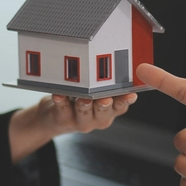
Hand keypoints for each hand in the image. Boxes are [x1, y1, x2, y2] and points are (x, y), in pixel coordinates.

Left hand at [9, 93, 136, 163]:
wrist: (55, 118)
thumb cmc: (80, 100)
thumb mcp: (96, 94)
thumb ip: (105, 85)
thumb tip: (112, 64)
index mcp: (110, 110)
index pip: (121, 106)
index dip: (126, 101)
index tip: (130, 95)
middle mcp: (98, 118)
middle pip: (104, 112)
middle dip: (104, 105)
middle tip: (105, 99)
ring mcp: (81, 121)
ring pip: (84, 113)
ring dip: (84, 105)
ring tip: (83, 98)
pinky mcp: (63, 119)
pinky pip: (63, 109)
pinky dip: (61, 101)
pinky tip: (59, 95)